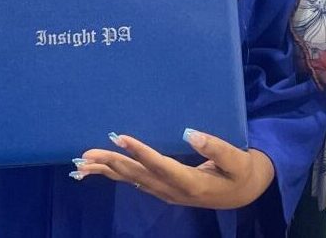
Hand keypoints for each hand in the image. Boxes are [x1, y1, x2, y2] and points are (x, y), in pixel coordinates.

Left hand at [74, 129, 274, 209]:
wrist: (244, 193)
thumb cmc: (242, 171)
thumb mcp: (237, 160)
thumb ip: (216, 148)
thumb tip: (191, 133)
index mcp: (190, 182)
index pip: (160, 165)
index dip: (139, 152)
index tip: (120, 136)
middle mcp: (173, 190)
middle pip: (137, 176)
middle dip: (111, 164)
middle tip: (86, 154)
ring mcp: (166, 192)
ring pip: (132, 180)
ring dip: (107, 171)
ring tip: (82, 164)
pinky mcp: (163, 189)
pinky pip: (135, 181)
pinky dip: (115, 175)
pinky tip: (100, 169)